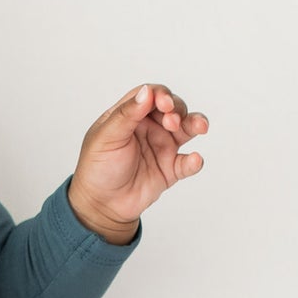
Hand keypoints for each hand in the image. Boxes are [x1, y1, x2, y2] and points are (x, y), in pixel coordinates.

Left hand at [68, 84, 209, 241]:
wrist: (100, 206)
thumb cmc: (97, 169)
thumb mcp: (106, 138)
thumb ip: (126, 115)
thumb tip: (147, 92)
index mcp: (130, 116)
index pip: (151, 95)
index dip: (161, 95)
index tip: (164, 103)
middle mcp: (149, 127)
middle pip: (173, 108)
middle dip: (178, 110)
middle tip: (172, 122)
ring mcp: (162, 146)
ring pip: (187, 129)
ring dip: (195, 124)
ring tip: (199, 127)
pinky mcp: (170, 168)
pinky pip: (188, 162)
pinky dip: (194, 160)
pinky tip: (193, 160)